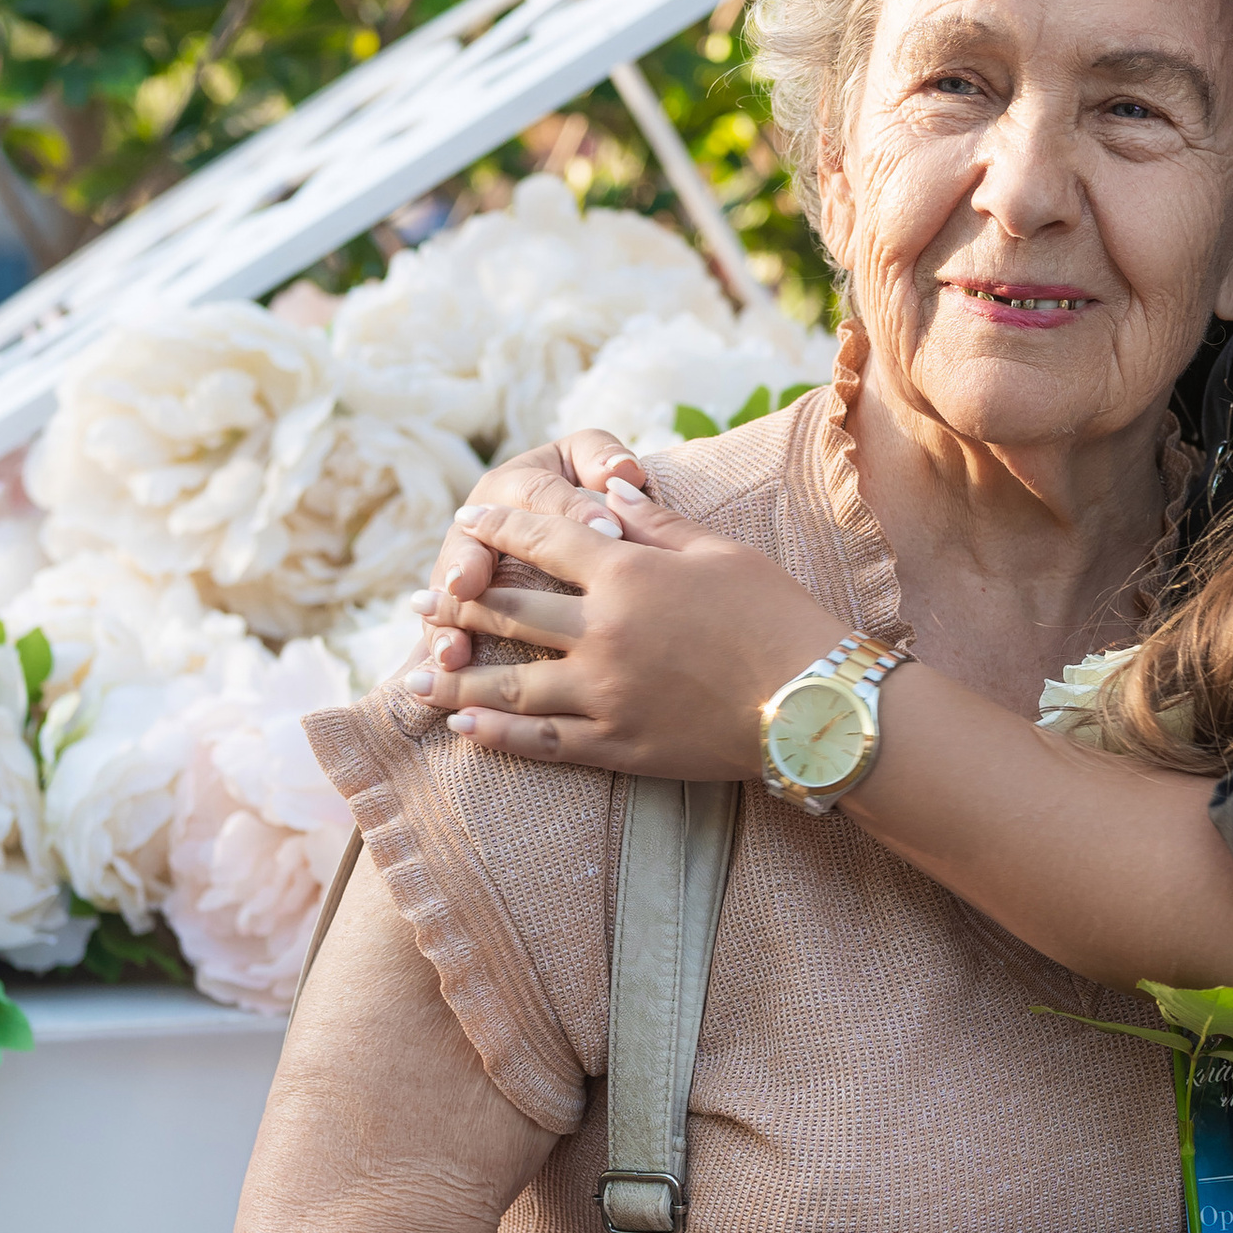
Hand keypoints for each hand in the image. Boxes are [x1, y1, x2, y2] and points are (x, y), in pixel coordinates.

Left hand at [409, 474, 834, 778]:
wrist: (815, 703)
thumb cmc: (779, 616)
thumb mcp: (719, 552)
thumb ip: (654, 523)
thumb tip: (609, 488)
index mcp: (628, 572)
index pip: (540, 538)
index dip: (497, 524)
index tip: (468, 520)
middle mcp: (603, 631)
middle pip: (508, 610)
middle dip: (457, 602)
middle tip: (419, 604)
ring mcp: (605, 693)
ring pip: (509, 682)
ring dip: (456, 676)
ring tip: (417, 677)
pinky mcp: (618, 744)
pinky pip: (542, 741)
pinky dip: (497, 733)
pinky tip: (465, 727)